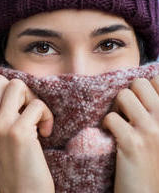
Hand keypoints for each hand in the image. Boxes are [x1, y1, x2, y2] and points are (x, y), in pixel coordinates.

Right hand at [0, 74, 54, 192]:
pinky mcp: (19, 133)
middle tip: (25, 108)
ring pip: (17, 85)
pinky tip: (45, 132)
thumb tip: (8, 89)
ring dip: (32, 98)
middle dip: (17, 89)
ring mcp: (0, 127)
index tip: (8, 100)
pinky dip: (47, 116)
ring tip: (36, 118)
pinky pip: (37, 105)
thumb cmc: (12, 167)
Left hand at [103, 75, 158, 192]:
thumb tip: (140, 85)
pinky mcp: (132, 143)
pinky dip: (107, 125)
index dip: (144, 88)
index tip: (141, 103)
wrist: (148, 192)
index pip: (157, 79)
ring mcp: (151, 131)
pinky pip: (111, 117)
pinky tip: (113, 135)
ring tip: (121, 122)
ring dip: (117, 108)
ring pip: (123, 95)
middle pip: (138, 83)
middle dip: (129, 95)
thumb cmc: (153, 159)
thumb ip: (155, 109)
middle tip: (128, 112)